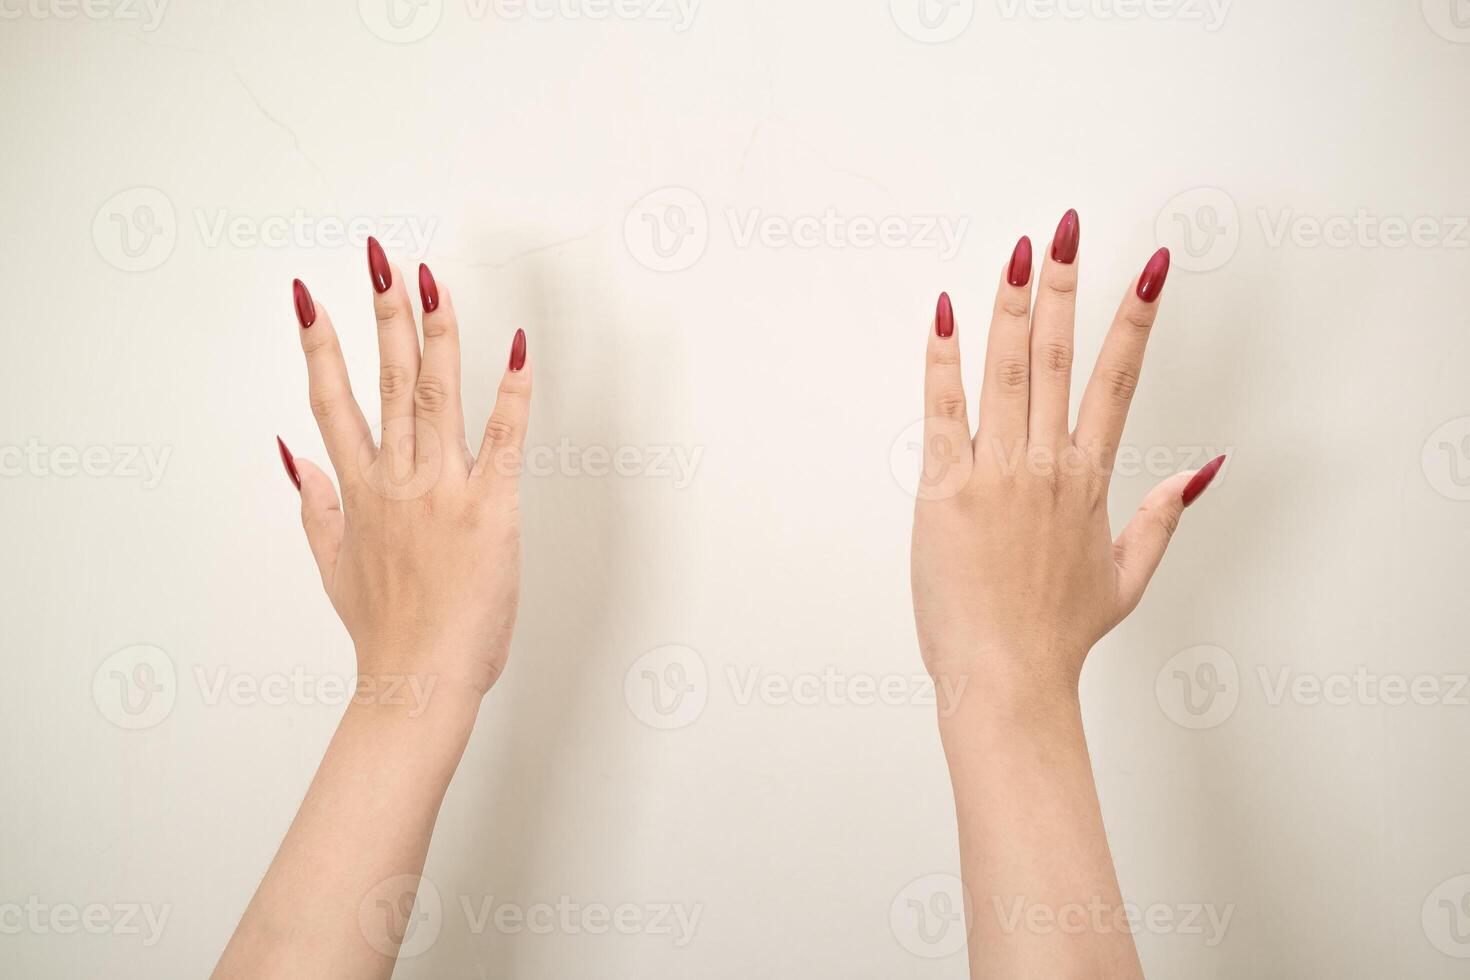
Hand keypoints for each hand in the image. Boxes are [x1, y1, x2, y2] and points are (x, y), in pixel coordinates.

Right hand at [278, 237, 531, 702]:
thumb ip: (314, 504)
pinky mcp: (490, 509)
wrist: (418, 681)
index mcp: (361, 491)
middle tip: (379, 258)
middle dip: (383, 314)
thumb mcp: (333, 565)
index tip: (308, 296)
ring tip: (429, 280)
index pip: (332, 401)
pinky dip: (511, 393)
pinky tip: (518, 349)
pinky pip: (504, 440)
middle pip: (386, 381)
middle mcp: (398, 480)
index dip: (319, 345)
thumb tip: (290, 456)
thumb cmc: (385, 632)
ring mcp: (443, 491)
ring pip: (435, 395)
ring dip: (433, 333)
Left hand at [911, 212, 1223, 705]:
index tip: (1153, 267)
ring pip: (1007, 371)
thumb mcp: (1127, 577)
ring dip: (1013, 304)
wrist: (1008, 681)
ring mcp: (995, 474)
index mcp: (1088, 481)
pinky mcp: (944, 491)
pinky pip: (942, 411)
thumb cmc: (1057, 635)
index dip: (1138, 318)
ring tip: (1020, 250)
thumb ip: (1165, 516)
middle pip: (1058, 357)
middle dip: (1066, 286)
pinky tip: (946, 313)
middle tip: (1069, 229)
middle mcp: (1047, 466)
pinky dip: (943, 360)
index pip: (1120, 380)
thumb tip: (1206, 470)